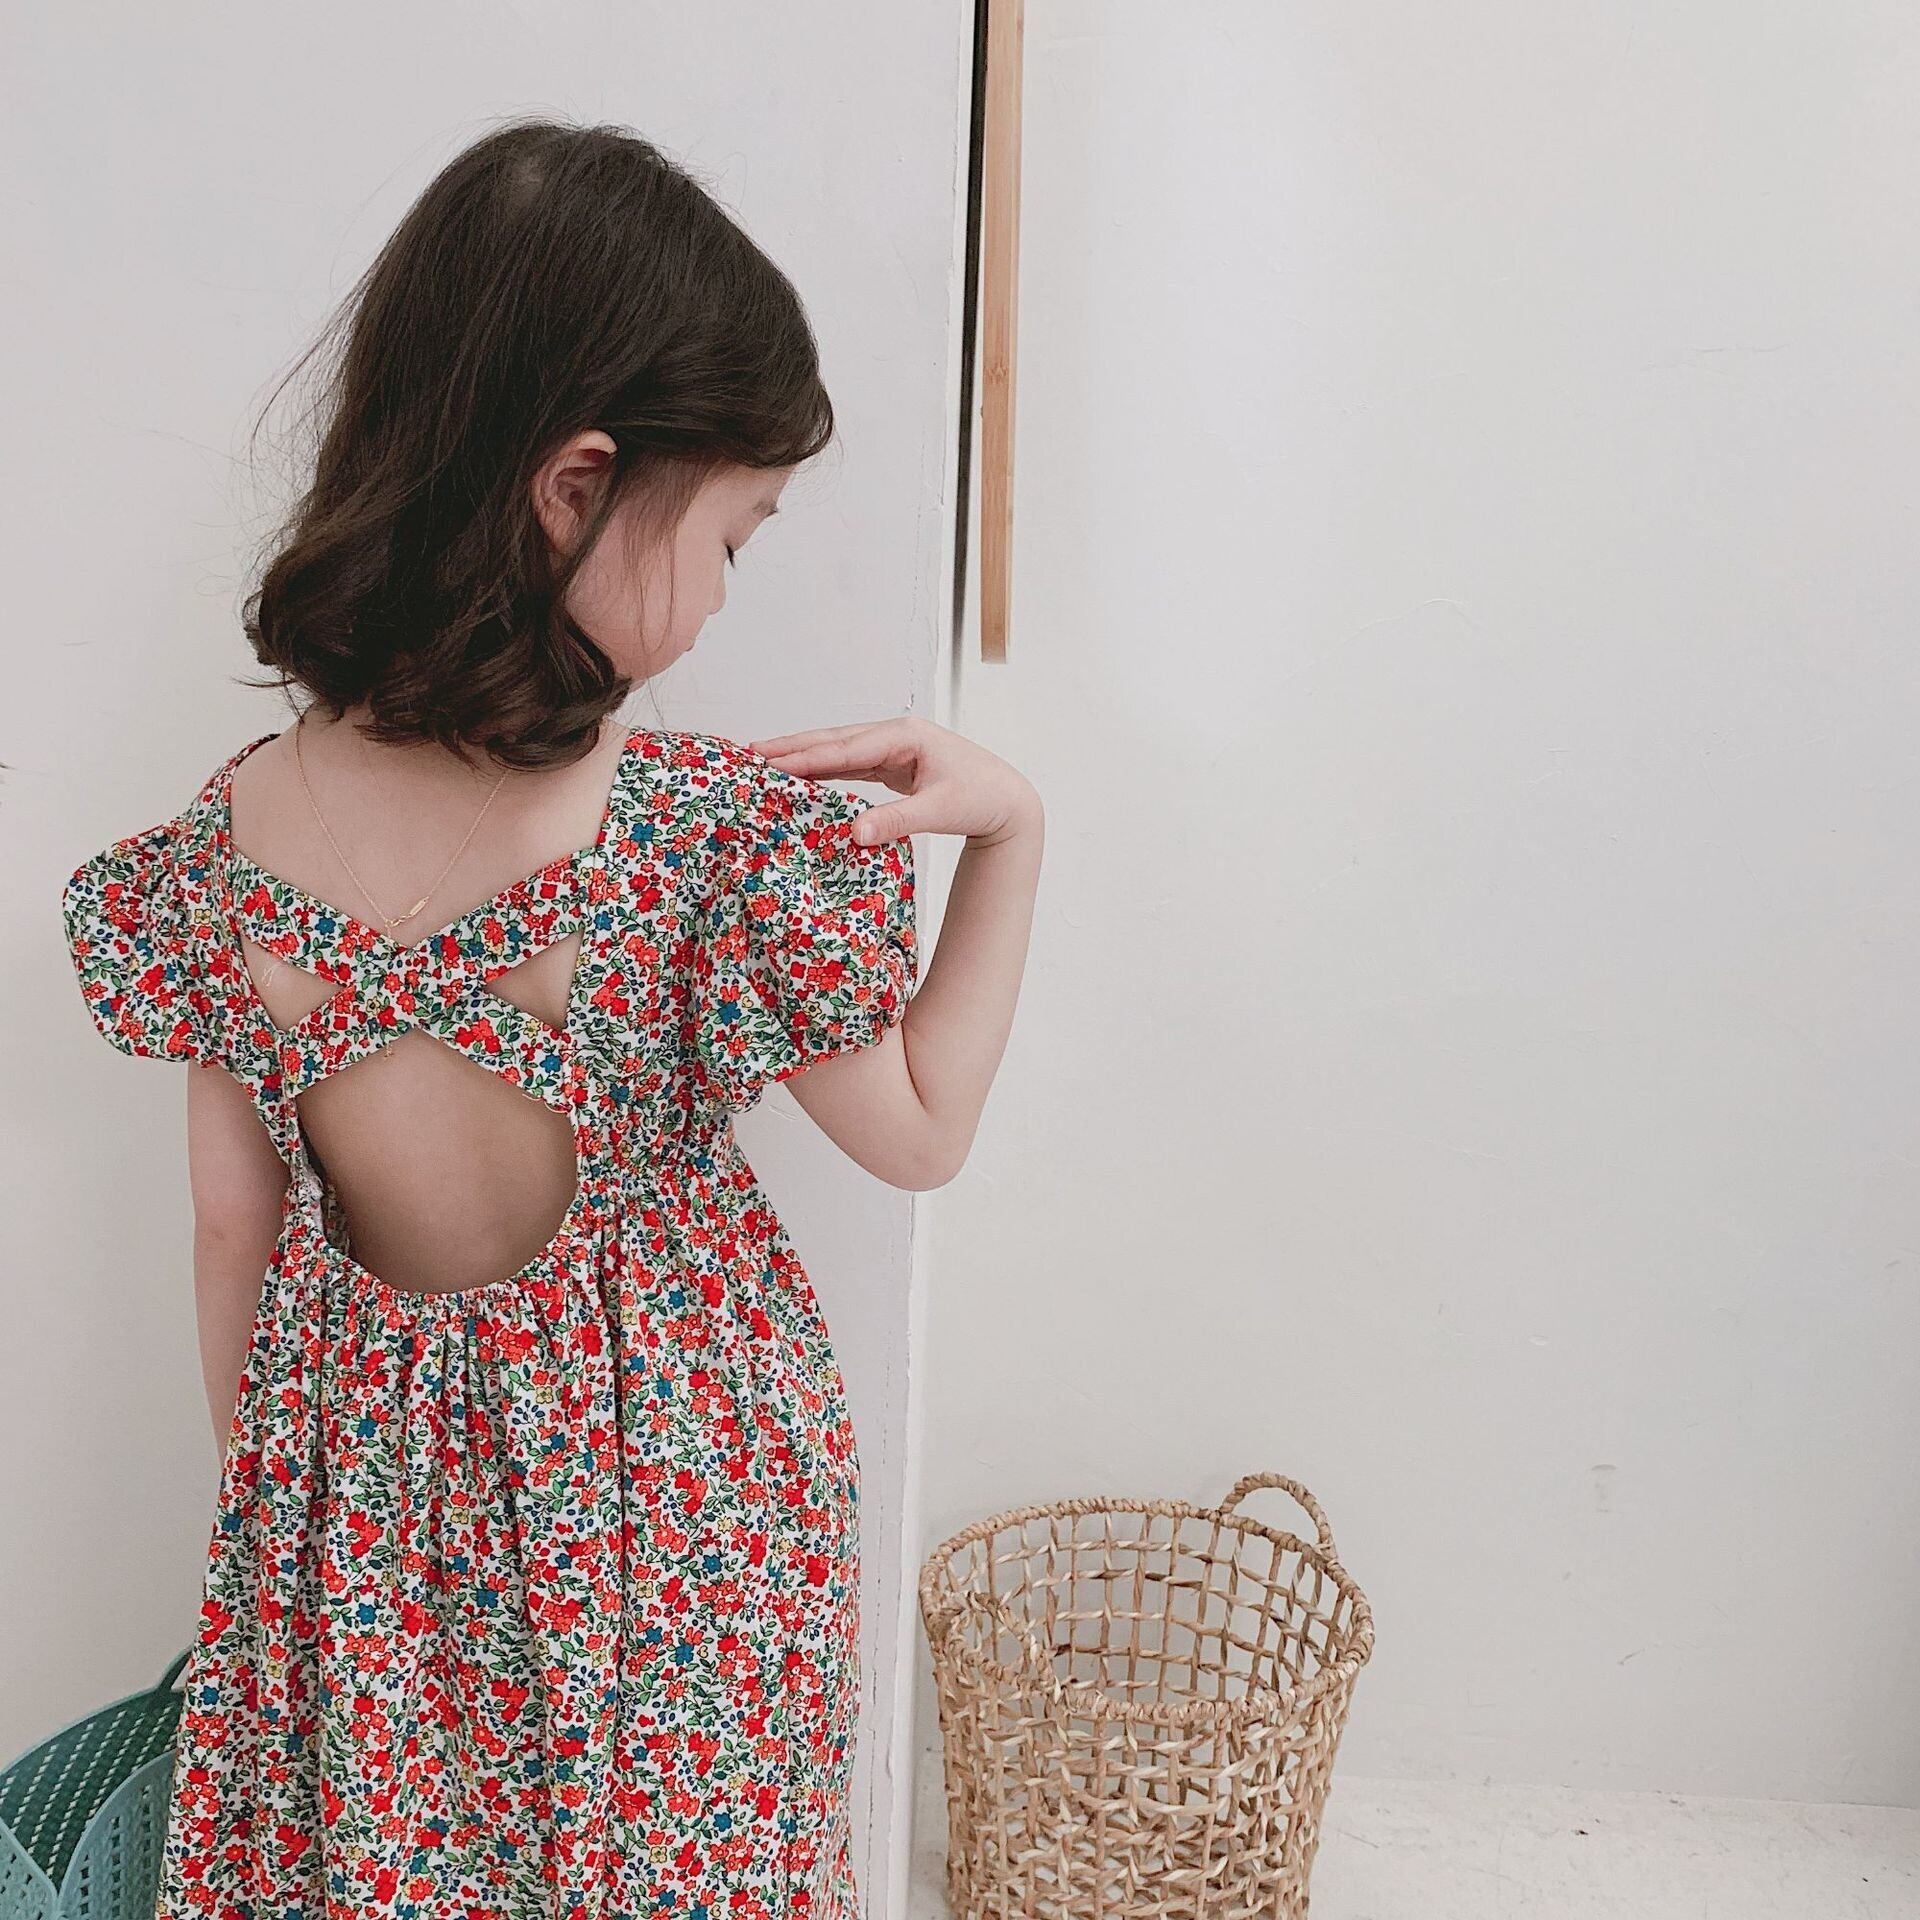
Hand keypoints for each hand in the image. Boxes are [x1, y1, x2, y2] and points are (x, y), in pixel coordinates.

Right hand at [746, 715, 1040, 848]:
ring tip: (762, 760)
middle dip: (791, 747)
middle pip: (833, 740)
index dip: (805, 756)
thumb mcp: (939, 811)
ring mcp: (893, 747)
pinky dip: (822, 769)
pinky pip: (849, 764)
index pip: (844, 747)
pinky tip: (798, 776)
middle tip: (747, 752)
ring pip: (838, 750)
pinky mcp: (892, 764)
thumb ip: (897, 821)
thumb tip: (855, 834)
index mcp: (905, 736)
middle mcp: (895, 734)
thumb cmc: (979, 799)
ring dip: (802, 756)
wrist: (1007, 801)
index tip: (768, 762)